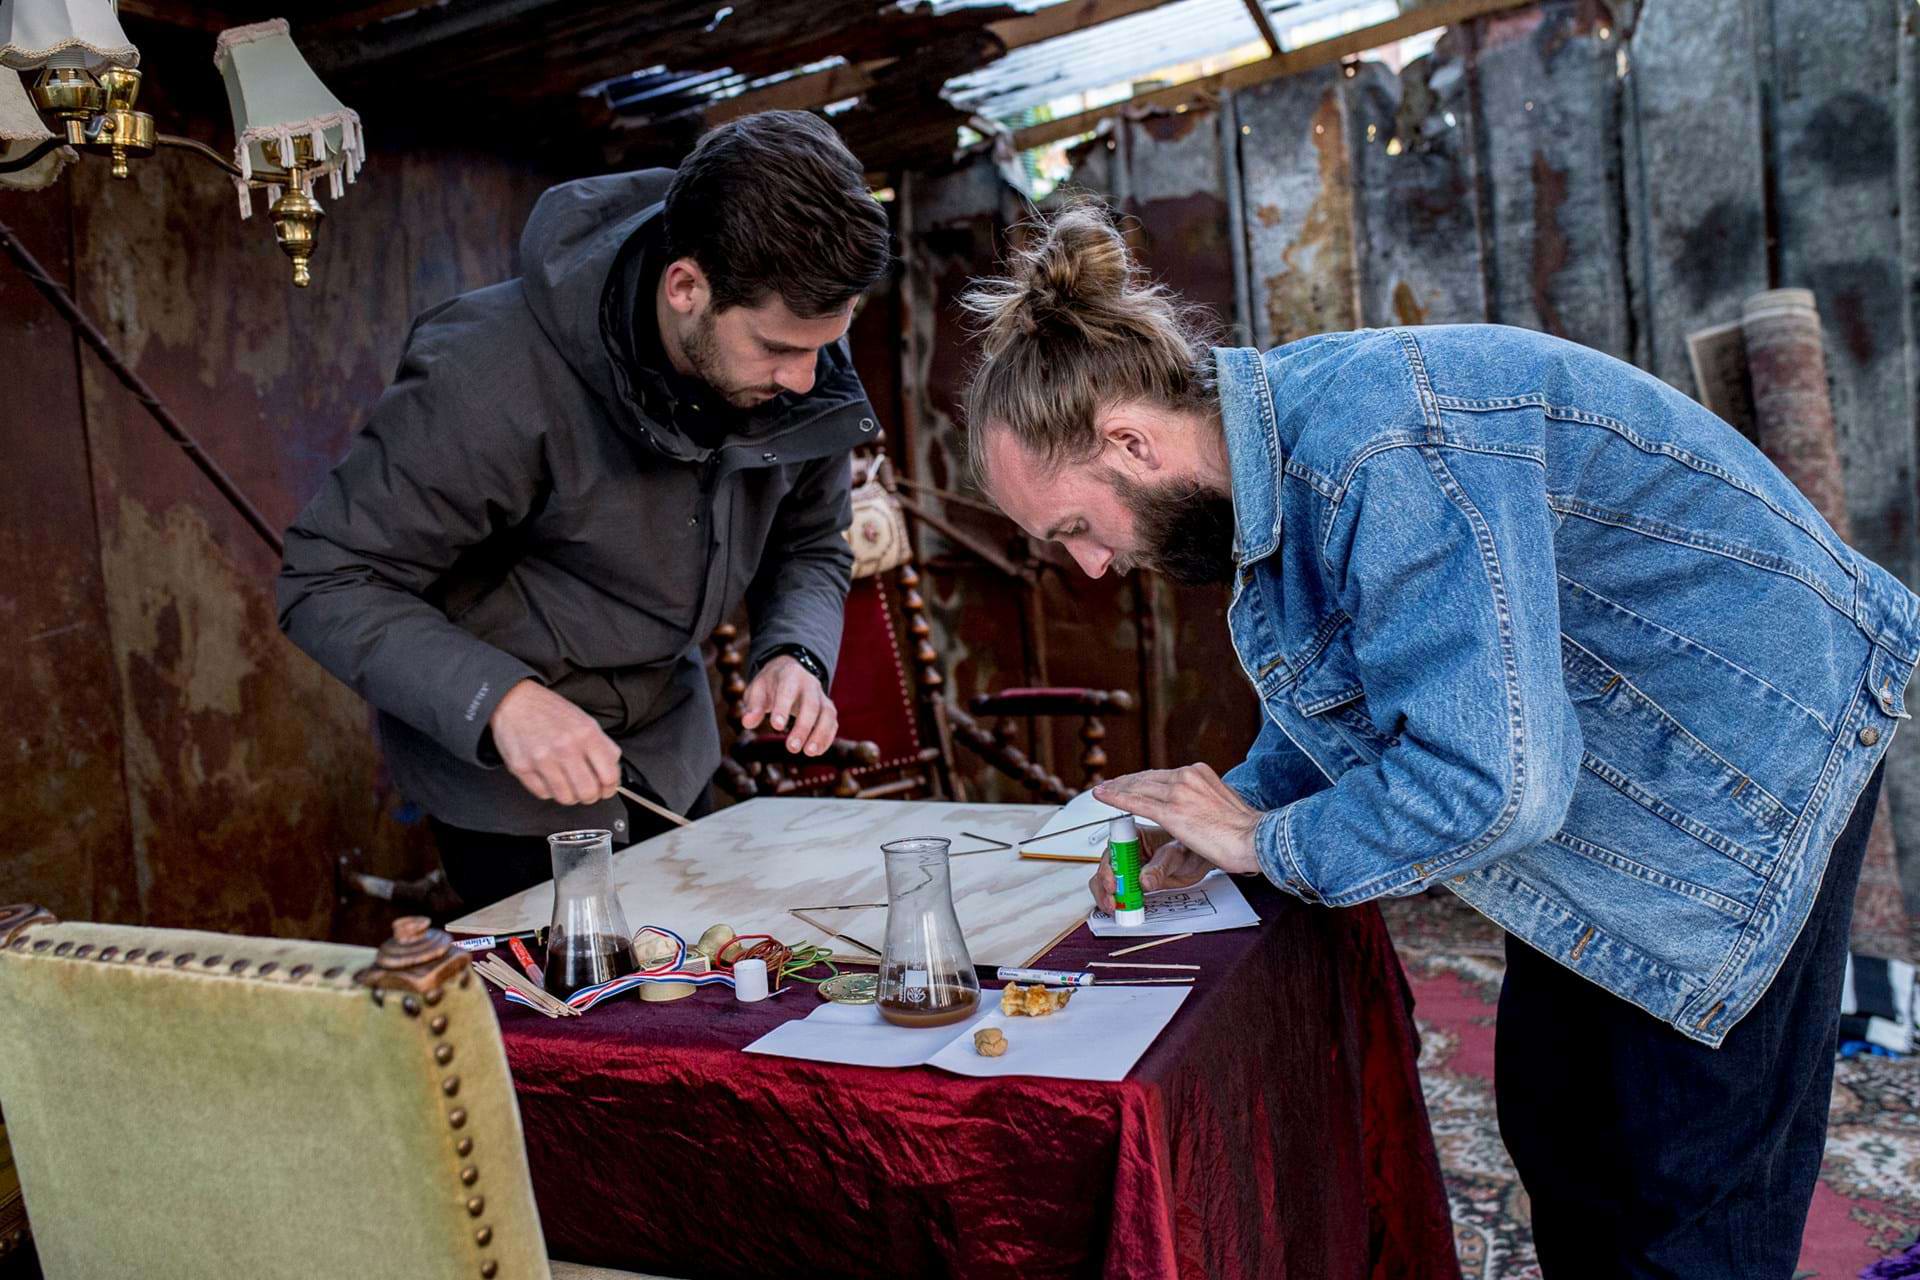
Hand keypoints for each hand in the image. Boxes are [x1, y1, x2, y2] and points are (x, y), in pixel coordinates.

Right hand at [488, 680, 621, 805]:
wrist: (515, 701)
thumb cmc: (550, 711)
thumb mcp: (585, 721)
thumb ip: (603, 746)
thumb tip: (613, 773)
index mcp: (586, 734)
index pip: (609, 776)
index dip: (610, 787)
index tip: (607, 788)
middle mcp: (565, 747)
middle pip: (588, 792)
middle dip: (591, 796)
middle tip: (588, 791)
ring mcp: (542, 759)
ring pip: (566, 798)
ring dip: (570, 795)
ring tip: (568, 784)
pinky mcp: (522, 768)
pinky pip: (544, 794)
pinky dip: (549, 790)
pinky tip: (549, 777)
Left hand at [740, 654, 837, 755]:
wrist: (790, 671)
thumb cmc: (771, 684)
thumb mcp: (757, 690)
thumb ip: (753, 706)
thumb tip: (747, 723)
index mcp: (789, 676)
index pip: (787, 691)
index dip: (782, 708)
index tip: (776, 727)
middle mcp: (809, 684)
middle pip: (811, 705)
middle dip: (803, 727)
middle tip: (792, 748)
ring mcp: (821, 696)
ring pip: (827, 714)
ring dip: (820, 734)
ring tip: (809, 753)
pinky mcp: (828, 708)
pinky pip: (832, 723)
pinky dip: (827, 738)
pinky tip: (816, 752)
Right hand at [1088, 830, 1211, 913]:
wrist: (1198, 860)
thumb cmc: (1188, 849)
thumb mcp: (1174, 856)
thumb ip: (1159, 868)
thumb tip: (1144, 880)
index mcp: (1133, 836)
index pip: (1112, 851)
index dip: (1109, 867)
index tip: (1114, 884)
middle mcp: (1127, 851)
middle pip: (1105, 868)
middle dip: (1104, 886)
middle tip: (1113, 901)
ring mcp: (1129, 868)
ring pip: (1106, 881)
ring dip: (1106, 896)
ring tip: (1115, 908)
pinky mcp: (1133, 883)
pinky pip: (1119, 892)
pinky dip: (1117, 902)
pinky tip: (1121, 909)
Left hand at [1094, 764, 1262, 876]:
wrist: (1256, 838)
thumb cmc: (1245, 830)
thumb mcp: (1223, 803)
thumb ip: (1204, 799)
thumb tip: (1196, 806)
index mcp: (1200, 772)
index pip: (1163, 774)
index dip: (1142, 779)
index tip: (1130, 782)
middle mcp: (1187, 776)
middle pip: (1147, 777)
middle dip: (1125, 782)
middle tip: (1108, 785)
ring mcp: (1179, 793)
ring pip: (1139, 787)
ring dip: (1117, 788)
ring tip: (1102, 791)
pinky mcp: (1172, 812)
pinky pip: (1137, 802)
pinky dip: (1117, 798)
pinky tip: (1103, 797)